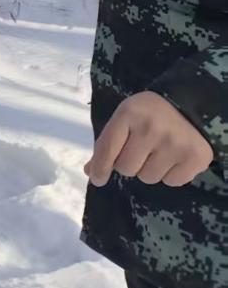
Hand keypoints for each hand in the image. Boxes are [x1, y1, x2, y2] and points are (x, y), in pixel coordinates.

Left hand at [85, 91, 213, 187]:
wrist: (190, 106)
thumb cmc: (150, 113)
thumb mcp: (125, 118)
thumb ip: (107, 143)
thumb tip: (91, 172)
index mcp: (129, 114)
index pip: (107, 148)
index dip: (100, 168)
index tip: (98, 179)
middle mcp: (151, 128)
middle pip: (127, 168)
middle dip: (130, 164)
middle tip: (140, 150)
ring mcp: (175, 143)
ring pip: (149, 177)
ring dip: (150, 169)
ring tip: (159, 151)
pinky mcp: (196, 157)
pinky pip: (172, 182)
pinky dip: (171, 174)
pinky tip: (174, 157)